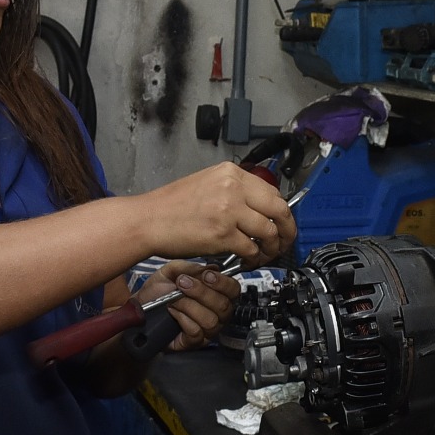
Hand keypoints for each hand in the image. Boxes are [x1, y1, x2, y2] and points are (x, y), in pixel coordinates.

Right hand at [132, 161, 296, 267]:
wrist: (147, 220)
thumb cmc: (170, 206)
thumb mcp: (207, 184)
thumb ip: (234, 191)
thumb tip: (258, 208)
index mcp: (230, 173)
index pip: (272, 192)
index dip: (281, 212)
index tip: (282, 223)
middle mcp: (233, 188)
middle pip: (279, 210)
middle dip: (287, 230)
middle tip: (284, 242)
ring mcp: (229, 211)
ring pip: (269, 231)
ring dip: (272, 248)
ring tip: (264, 255)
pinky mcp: (222, 234)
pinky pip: (251, 248)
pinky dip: (254, 258)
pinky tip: (248, 261)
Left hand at [133, 260, 240, 350]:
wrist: (140, 307)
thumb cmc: (159, 290)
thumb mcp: (173, 270)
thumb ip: (192, 267)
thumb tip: (213, 269)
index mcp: (217, 293)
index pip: (233, 290)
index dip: (223, 283)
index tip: (206, 275)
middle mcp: (218, 313)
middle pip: (223, 306)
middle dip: (201, 292)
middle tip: (182, 284)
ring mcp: (208, 329)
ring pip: (210, 320)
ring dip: (188, 306)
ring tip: (173, 299)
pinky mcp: (195, 342)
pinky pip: (196, 332)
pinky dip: (182, 319)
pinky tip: (173, 312)